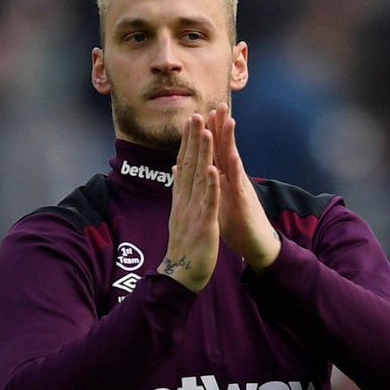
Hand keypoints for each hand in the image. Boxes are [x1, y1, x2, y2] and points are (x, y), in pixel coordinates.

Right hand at [158, 114, 220, 291]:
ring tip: (206, 132)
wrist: (181, 274)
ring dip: (202, 155)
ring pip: (199, 178)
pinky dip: (211, 186)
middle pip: (189, 165)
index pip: (184, 164)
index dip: (188, 142)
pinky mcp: (204, 224)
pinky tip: (214, 169)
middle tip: (196, 115)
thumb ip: (178, 191)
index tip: (192, 121)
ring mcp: (193, 211)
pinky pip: (208, 202)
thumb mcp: (179, 214)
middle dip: (193, 140)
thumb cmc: (184, 245)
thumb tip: (174, 170)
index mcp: (181, 198)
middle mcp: (185, 200)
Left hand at [208, 103, 280, 272]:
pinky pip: (238, 183)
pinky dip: (235, 169)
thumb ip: (210, 183)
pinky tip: (233, 155)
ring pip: (234, 160)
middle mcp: (234, 179)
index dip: (208, 132)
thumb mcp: (219, 200)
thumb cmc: (237, 223)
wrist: (255, 244)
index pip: (215, 151)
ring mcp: (240, 188)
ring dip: (230, 141)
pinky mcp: (244, 202)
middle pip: (226, 148)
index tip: (202, 112)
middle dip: (222, 127)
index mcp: (224, 178)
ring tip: (228, 120)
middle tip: (219, 104)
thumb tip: (201, 170)